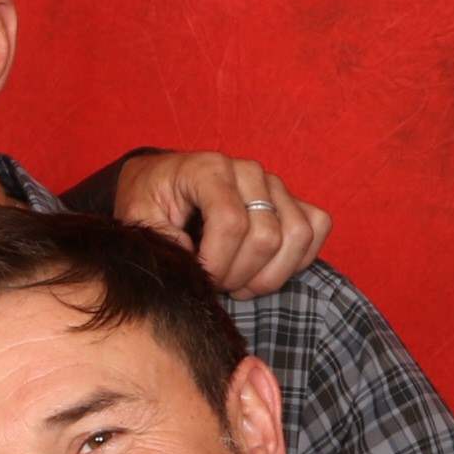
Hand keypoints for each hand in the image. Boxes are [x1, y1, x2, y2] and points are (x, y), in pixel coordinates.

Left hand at [111, 151, 332, 298]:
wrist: (164, 181)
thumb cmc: (151, 200)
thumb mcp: (137, 216)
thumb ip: (159, 236)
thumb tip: (192, 254)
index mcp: (208, 169)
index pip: (231, 223)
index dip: (218, 264)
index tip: (200, 280)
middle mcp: (248, 171)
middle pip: (266, 236)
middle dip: (240, 275)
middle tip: (216, 284)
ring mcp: (274, 184)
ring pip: (297, 235)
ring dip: (270, 274)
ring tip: (239, 284)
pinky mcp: (291, 199)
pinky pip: (316, 228)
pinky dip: (297, 259)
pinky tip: (264, 271)